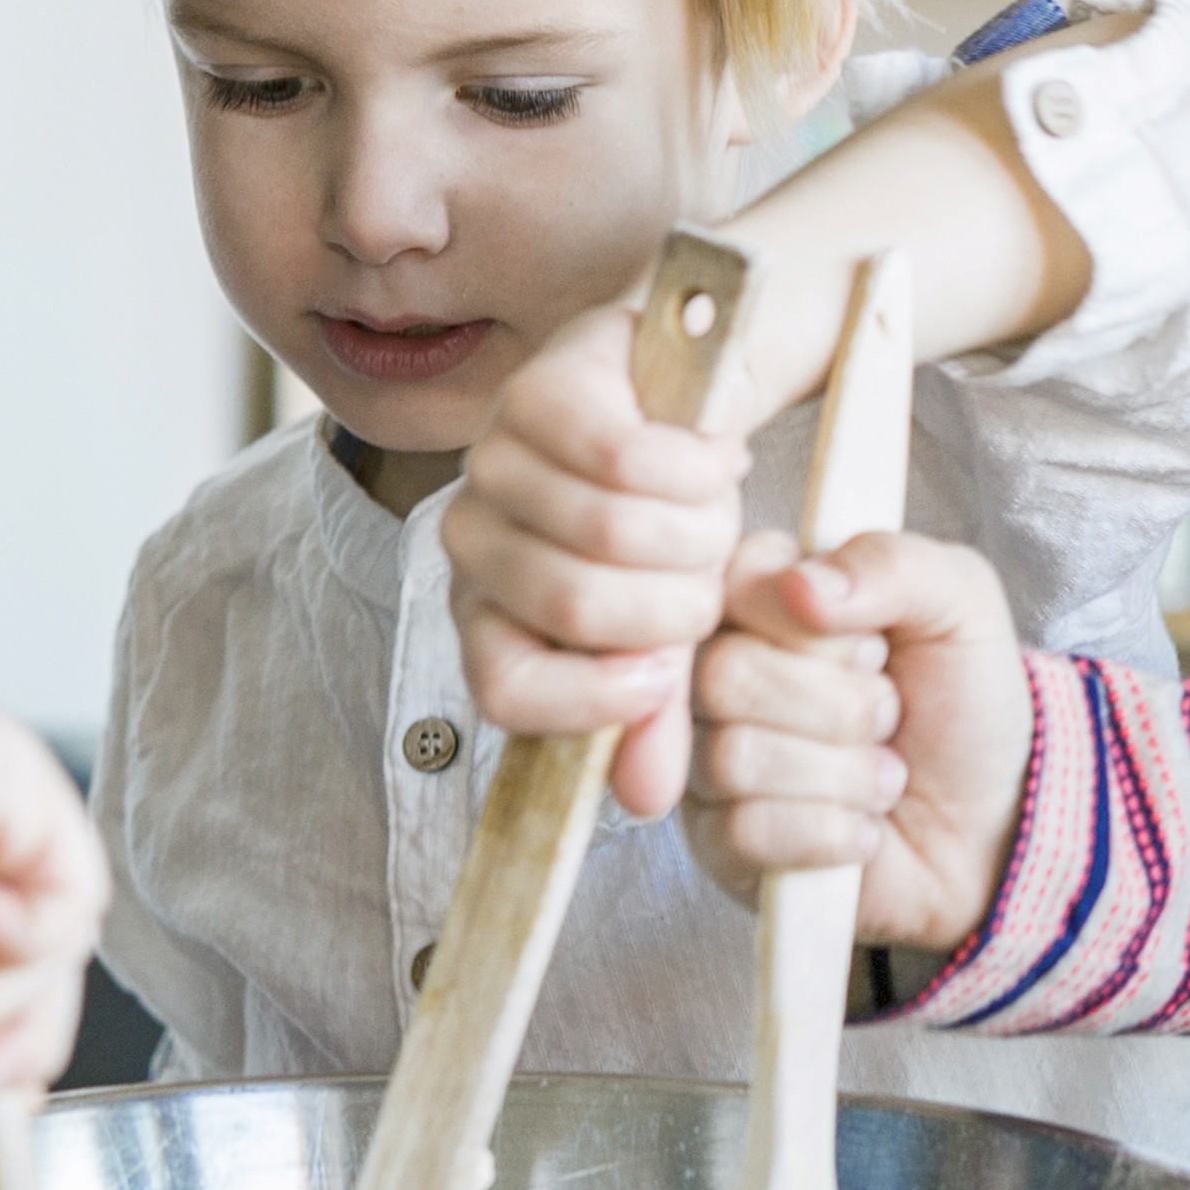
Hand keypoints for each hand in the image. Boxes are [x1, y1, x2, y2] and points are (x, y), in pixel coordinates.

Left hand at [443, 298, 754, 815]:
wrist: (683, 390)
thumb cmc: (665, 519)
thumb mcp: (664, 625)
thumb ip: (652, 707)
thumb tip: (647, 800)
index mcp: (489, 615)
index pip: (504, 688)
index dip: (590, 699)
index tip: (663, 677)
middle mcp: (470, 540)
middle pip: (572, 603)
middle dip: (674, 600)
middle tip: (710, 573)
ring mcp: (494, 460)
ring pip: (608, 529)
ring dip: (698, 528)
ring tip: (719, 509)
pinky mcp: (537, 392)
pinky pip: (624, 456)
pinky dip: (695, 467)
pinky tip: (716, 456)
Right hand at [682, 527, 1032, 954]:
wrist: (988, 825)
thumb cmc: (963, 705)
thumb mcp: (959, 604)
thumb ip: (891, 564)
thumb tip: (803, 585)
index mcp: (764, 599)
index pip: (732, 583)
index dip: (811, 624)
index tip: (874, 645)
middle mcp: (719, 675)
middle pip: (725, 675)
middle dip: (840, 706)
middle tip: (888, 714)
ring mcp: (711, 762)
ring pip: (736, 758)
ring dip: (845, 774)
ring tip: (885, 774)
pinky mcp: (720, 845)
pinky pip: (746, 833)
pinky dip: (832, 832)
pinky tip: (863, 828)